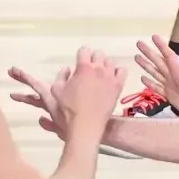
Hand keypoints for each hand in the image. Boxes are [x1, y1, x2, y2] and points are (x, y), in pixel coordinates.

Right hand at [11, 49, 125, 139]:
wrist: (85, 127)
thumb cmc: (67, 111)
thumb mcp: (55, 92)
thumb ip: (60, 76)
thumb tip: (67, 69)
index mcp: (83, 68)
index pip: (84, 50)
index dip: (80, 56)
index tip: (78, 65)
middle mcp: (98, 68)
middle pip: (98, 53)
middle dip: (93, 59)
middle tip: (88, 71)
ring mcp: (110, 77)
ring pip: (110, 61)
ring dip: (104, 66)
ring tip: (100, 76)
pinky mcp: (118, 86)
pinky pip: (122, 71)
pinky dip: (117, 72)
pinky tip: (111, 79)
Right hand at [134, 35, 178, 116]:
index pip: (170, 56)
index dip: (162, 46)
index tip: (153, 36)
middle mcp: (175, 77)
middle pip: (159, 62)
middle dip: (149, 52)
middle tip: (138, 43)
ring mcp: (171, 87)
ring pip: (156, 73)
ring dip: (146, 65)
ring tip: (136, 56)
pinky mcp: (169, 98)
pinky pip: (157, 88)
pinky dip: (149, 83)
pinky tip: (142, 77)